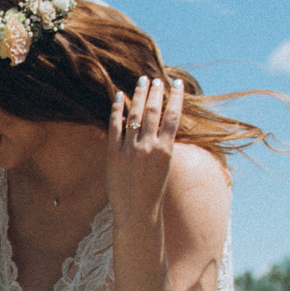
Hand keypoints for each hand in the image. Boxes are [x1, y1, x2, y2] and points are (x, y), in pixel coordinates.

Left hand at [107, 75, 184, 218]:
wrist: (137, 211)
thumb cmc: (153, 190)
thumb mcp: (164, 166)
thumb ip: (162, 144)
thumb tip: (160, 124)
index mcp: (166, 150)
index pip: (173, 116)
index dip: (175, 97)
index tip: (176, 84)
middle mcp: (149, 147)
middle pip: (154, 112)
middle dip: (156, 92)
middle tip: (156, 79)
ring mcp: (130, 151)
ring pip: (135, 115)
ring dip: (139, 95)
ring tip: (142, 81)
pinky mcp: (113, 155)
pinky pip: (115, 126)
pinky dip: (116, 110)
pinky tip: (118, 96)